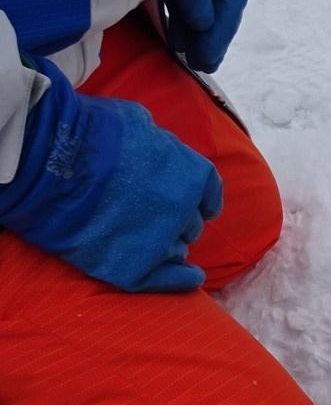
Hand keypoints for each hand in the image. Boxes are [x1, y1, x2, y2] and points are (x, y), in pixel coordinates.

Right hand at [0, 58, 222, 291]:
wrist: (49, 163)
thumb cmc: (91, 134)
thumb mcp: (140, 123)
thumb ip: (162, 146)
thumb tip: (163, 154)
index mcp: (191, 176)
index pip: (208, 195)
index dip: (199, 200)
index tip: (193, 204)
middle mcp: (184, 212)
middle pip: (191, 225)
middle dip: (178, 221)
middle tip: (151, 216)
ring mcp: (159, 243)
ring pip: (177, 251)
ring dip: (167, 245)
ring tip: (142, 238)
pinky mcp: (133, 269)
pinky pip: (167, 281)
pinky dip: (181, 280)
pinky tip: (190, 278)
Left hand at [162, 0, 248, 72]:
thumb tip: (203, 23)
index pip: (228, 7)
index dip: (220, 35)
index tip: (208, 57)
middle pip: (219, 13)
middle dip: (210, 40)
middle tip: (200, 64)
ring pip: (204, 11)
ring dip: (196, 35)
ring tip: (188, 55)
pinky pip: (188, 4)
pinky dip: (184, 22)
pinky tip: (177, 36)